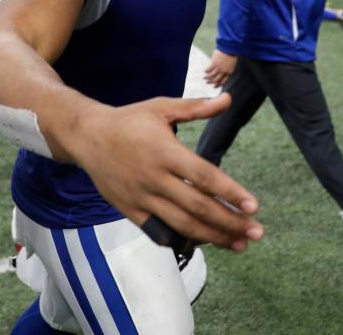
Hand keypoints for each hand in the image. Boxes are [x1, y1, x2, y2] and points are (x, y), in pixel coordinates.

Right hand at [73, 95, 263, 250]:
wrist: (86, 136)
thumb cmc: (129, 120)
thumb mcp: (161, 107)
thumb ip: (196, 107)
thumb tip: (227, 99)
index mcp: (165, 152)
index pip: (204, 177)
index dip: (230, 193)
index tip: (253, 206)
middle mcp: (154, 178)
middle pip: (198, 207)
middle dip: (229, 222)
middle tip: (256, 232)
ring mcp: (141, 197)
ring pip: (181, 224)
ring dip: (213, 237)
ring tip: (239, 243)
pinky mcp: (130, 210)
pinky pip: (158, 232)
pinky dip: (181, 241)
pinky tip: (204, 243)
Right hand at [205, 49, 237, 87]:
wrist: (230, 48)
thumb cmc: (231, 55)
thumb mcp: (231, 64)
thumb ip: (227, 69)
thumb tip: (221, 72)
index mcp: (229, 72)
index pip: (223, 82)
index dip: (218, 85)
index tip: (214, 86)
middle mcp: (223, 72)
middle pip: (216, 80)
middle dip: (211, 82)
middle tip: (207, 82)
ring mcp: (218, 68)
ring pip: (211, 76)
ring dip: (207, 78)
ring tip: (204, 77)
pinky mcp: (214, 63)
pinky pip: (208, 70)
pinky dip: (206, 71)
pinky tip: (205, 70)